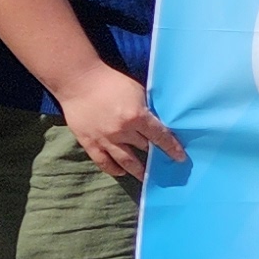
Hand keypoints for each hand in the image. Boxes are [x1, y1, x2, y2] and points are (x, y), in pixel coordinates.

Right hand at [56, 63, 183, 183]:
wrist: (79, 80)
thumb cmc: (111, 81)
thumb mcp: (137, 91)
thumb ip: (147, 108)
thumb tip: (158, 121)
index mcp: (136, 116)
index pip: (160, 137)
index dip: (171, 148)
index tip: (180, 158)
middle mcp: (122, 131)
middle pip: (144, 148)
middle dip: (154, 156)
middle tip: (163, 165)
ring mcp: (105, 139)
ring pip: (125, 161)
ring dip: (137, 171)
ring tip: (145, 178)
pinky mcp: (89, 142)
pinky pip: (103, 162)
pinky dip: (113, 169)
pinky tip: (120, 172)